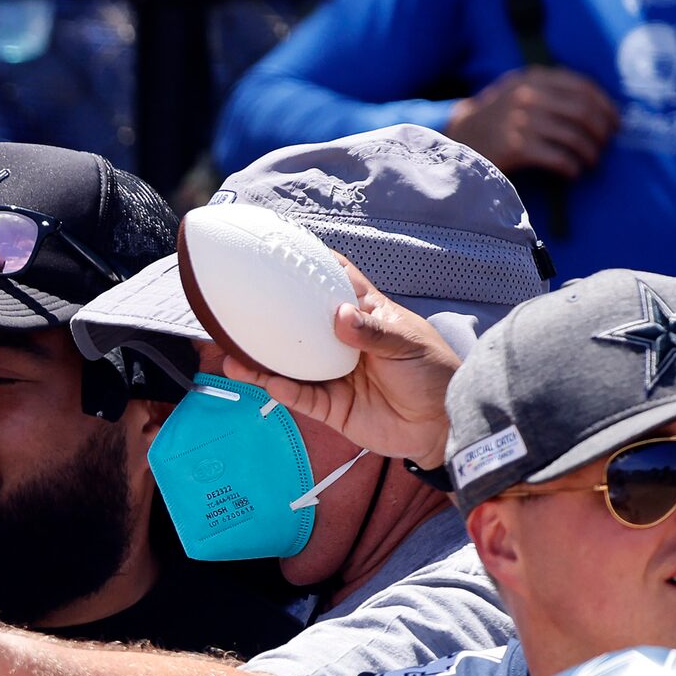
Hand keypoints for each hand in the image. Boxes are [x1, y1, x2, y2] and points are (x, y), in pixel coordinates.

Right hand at [213, 258, 460, 468]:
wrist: (442, 423)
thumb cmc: (432, 373)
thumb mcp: (407, 345)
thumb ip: (371, 333)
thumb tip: (339, 315)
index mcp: (366, 318)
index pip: (338, 285)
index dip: (314, 267)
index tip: (285, 252)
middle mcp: (343, 345)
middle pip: (301, 329)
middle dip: (272, 320)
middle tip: (240, 310)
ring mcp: (334, 377)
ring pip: (291, 367)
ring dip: (262, 363)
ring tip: (233, 357)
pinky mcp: (332, 408)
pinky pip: (301, 398)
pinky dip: (284, 391)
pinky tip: (269, 383)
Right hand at [445, 66, 619, 178]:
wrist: (455, 140)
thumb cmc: (495, 120)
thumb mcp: (518, 92)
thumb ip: (550, 91)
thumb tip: (598, 106)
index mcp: (532, 78)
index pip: (583, 87)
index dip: (605, 106)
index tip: (615, 123)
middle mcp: (528, 96)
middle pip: (582, 112)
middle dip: (600, 131)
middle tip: (604, 145)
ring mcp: (520, 121)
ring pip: (573, 136)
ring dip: (589, 152)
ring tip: (591, 161)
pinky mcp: (515, 147)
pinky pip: (557, 157)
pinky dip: (571, 167)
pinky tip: (573, 172)